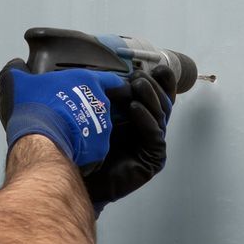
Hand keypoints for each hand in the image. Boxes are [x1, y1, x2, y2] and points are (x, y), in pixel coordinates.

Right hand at [0, 60, 120, 170]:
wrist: (41, 138)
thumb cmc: (36, 108)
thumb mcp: (21, 82)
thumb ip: (19, 71)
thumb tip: (16, 67)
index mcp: (87, 81)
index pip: (109, 78)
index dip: (109, 82)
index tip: (109, 86)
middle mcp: (100, 102)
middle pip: (100, 104)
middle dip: (87, 109)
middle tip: (68, 113)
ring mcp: (103, 125)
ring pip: (98, 126)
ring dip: (86, 128)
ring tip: (66, 132)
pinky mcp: (100, 147)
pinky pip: (94, 146)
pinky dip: (85, 147)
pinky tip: (70, 146)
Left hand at [83, 66, 175, 214]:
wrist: (79, 176)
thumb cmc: (86, 146)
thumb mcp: (99, 113)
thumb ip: (111, 95)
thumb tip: (113, 73)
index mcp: (142, 119)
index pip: (159, 96)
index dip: (162, 82)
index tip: (157, 68)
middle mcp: (151, 131)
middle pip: (164, 104)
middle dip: (153, 87)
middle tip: (138, 77)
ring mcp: (154, 146)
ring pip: (161, 116)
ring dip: (150, 98)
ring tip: (137, 85)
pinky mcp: (154, 160)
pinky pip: (154, 135)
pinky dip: (145, 119)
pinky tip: (134, 108)